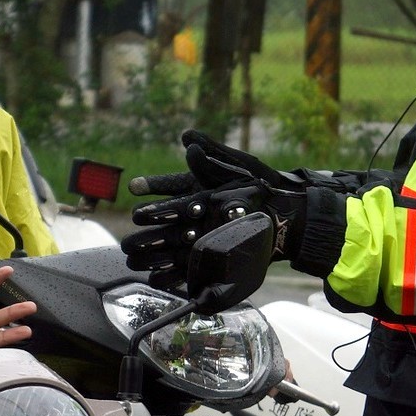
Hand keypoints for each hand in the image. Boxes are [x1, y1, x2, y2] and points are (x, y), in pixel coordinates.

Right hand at [122, 131, 307, 289]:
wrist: (288, 212)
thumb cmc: (263, 184)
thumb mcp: (239, 164)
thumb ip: (212, 153)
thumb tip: (188, 138)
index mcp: (200, 188)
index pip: (171, 185)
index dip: (153, 185)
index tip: (134, 186)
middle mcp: (197, 212)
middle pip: (165, 218)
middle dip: (146, 224)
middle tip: (127, 227)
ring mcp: (203, 234)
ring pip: (171, 243)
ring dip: (151, 250)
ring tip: (131, 256)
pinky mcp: (213, 253)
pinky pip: (188, 265)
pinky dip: (170, 272)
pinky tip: (155, 277)